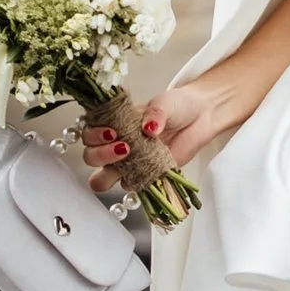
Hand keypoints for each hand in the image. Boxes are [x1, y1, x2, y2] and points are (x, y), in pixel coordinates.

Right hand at [84, 72, 234, 198]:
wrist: (201, 117)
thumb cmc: (177, 106)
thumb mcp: (164, 103)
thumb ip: (155, 113)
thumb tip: (148, 128)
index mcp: (114, 122)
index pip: (88, 133)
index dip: (94, 135)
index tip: (113, 131)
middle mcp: (116, 143)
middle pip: (90, 157)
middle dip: (101, 155)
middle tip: (124, 148)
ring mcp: (129, 162)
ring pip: (102, 178)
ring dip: (109, 175)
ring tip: (131, 162)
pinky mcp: (145, 176)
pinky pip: (130, 187)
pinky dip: (135, 184)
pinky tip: (148, 173)